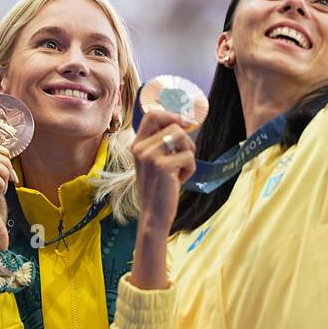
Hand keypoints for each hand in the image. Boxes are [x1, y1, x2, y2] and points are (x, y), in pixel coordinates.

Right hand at [131, 110, 197, 233]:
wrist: (153, 213)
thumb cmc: (159, 188)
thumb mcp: (155, 162)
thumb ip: (163, 143)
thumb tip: (185, 122)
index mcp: (137, 145)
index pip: (152, 115)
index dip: (172, 115)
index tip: (186, 123)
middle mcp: (140, 147)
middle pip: (173, 126)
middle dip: (186, 141)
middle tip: (183, 159)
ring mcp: (149, 156)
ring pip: (182, 137)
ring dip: (188, 154)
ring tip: (180, 170)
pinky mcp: (162, 166)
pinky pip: (188, 156)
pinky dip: (190, 169)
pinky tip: (179, 180)